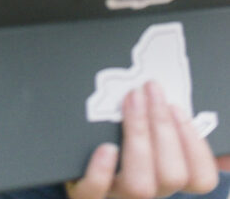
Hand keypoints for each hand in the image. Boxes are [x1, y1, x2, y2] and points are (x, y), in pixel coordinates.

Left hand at [66, 82, 217, 198]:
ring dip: (138, 137)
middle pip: (172, 176)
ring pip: (140, 185)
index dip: (194, 144)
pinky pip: (94, 193)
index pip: (200, 178)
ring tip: (130, 101)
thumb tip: (193, 109)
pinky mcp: (86, 195)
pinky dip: (101, 171)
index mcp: (168, 176)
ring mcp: (118, 196)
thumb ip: (169, 124)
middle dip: (163, 127)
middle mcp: (149, 190)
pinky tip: (104, 146)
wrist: (75, 166)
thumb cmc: (119, 141)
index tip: (177, 107)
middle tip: (150, 89)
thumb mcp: (148, 133)